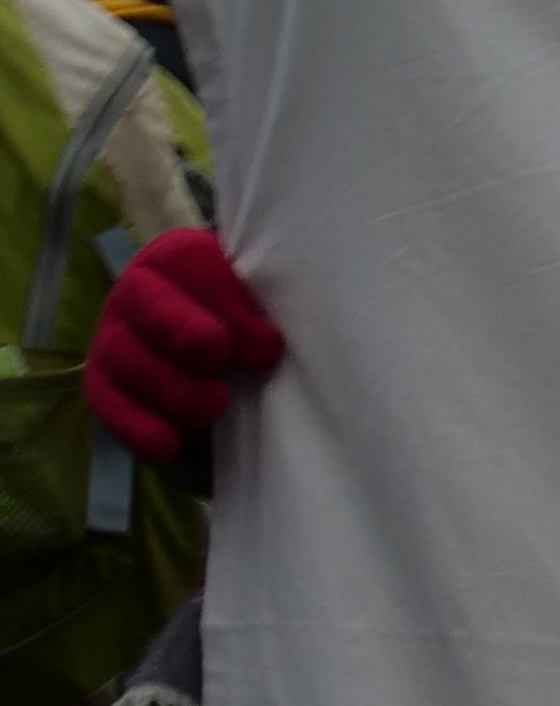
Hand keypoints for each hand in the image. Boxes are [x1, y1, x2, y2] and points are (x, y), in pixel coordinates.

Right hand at [81, 227, 281, 462]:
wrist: (236, 380)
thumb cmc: (262, 334)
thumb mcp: (275, 311)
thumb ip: (281, 305)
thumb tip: (308, 320)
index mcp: (181, 262)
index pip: (188, 263)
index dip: (225, 303)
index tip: (268, 346)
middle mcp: (139, 295)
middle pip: (143, 305)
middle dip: (182, 333)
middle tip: (220, 361)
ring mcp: (115, 340)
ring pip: (124, 357)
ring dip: (170, 386)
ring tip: (215, 407)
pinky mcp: (106, 387)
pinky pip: (107, 403)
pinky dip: (137, 425)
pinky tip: (168, 444)